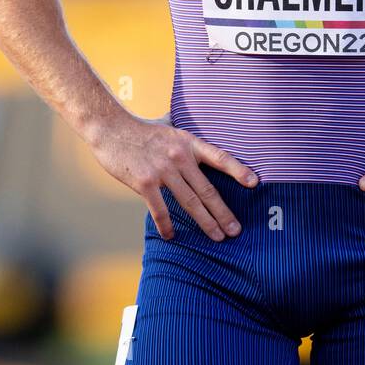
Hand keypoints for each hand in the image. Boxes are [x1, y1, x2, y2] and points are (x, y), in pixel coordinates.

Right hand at [90, 113, 257, 240]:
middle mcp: (179, 156)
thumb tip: (199, 137)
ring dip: (205, 222)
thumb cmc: (141, 129)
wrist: (110, 128)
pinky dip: (167, 225)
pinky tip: (172, 236)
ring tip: (217, 237)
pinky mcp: (145, 182)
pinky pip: (160, 209)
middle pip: (207, 190)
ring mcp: (162, 170)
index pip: (219, 157)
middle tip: (236, 230)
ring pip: (190, 202)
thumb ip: (185, 137)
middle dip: (224, 213)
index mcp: (188, 142)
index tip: (254, 183)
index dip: (238, 170)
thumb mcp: (169, 127)